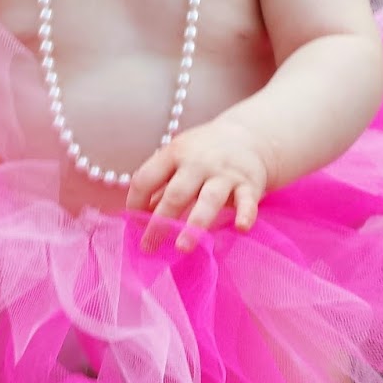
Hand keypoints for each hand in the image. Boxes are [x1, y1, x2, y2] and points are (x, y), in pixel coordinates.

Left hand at [126, 117, 268, 250]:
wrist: (247, 136)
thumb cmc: (203, 154)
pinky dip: (245, 214)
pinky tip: (241, 227)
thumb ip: (159, 186)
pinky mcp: (249, 184)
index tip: (134, 224)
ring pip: (208, 200)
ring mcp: (224, 173)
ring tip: (182, 247)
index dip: (136, 203)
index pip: (146, 179)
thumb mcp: (177, 159)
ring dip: (195, 224)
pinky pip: (247, 201)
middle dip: (160, 222)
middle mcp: (198, 163)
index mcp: (174, 154)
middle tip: (149, 246)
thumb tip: (137, 218)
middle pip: (175, 194)